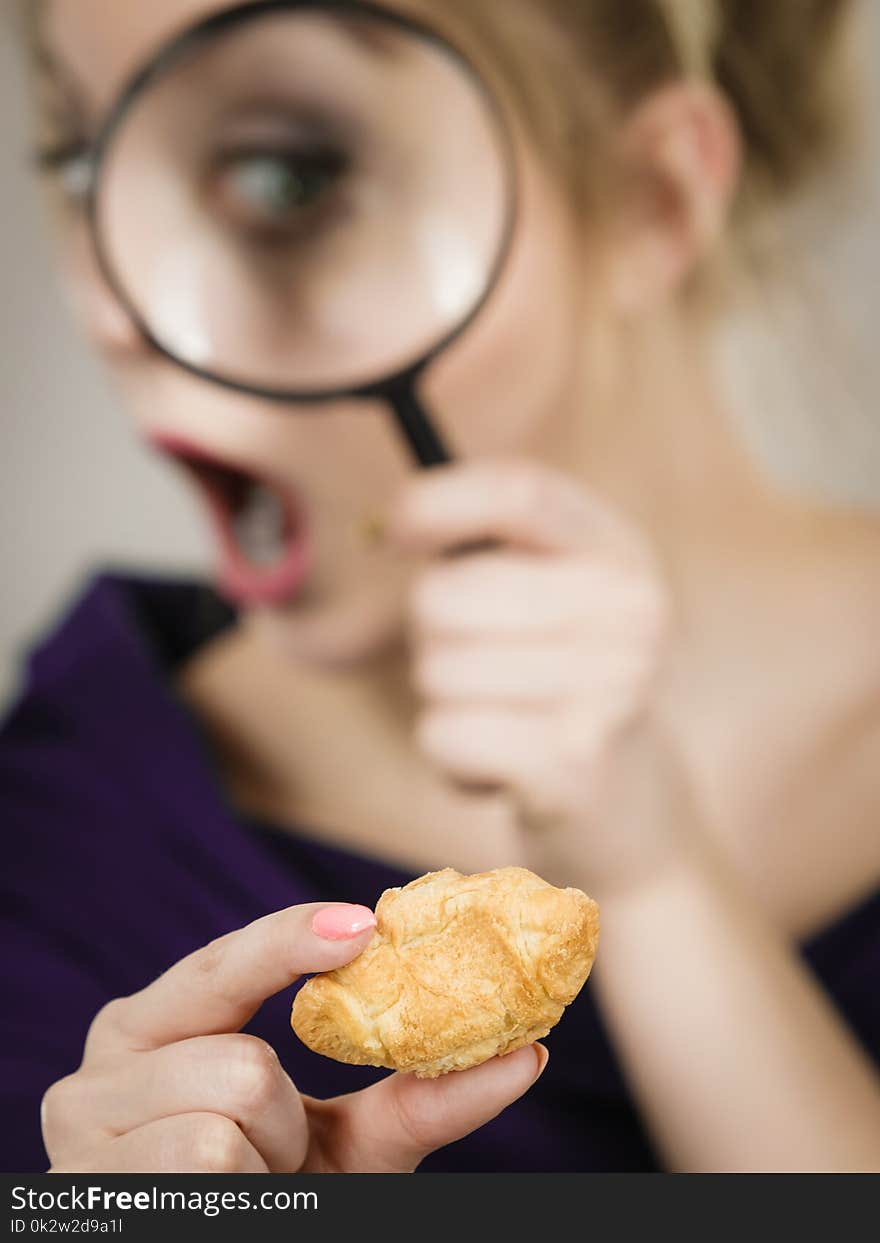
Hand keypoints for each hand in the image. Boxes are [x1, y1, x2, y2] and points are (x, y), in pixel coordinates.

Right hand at [42, 903, 546, 1172]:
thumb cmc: (275, 1193)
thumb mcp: (347, 1142)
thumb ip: (420, 1096)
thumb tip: (527, 1054)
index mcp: (159, 1022)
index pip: (225, 964)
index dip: (290, 940)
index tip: (366, 926)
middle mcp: (106, 1060)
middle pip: (241, 1061)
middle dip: (285, 1120)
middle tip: (276, 1155)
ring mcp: (81, 1125)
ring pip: (226, 1120)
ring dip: (262, 1169)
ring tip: (240, 1187)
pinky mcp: (87, 1184)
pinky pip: (203, 1165)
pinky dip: (237, 1198)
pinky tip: (214, 1205)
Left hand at [392, 459, 681, 895]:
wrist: (627, 810)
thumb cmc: (558, 685)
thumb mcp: (550, 597)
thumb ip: (485, 547)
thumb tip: (382, 525)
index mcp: (622, 554)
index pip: (518, 492)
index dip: (437, 503)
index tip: (393, 530)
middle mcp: (632, 613)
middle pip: (447, 593)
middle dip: (429, 634)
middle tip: (476, 664)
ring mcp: (612, 691)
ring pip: (437, 670)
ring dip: (444, 702)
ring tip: (502, 719)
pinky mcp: (573, 767)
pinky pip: (443, 735)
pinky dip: (449, 757)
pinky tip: (500, 768)